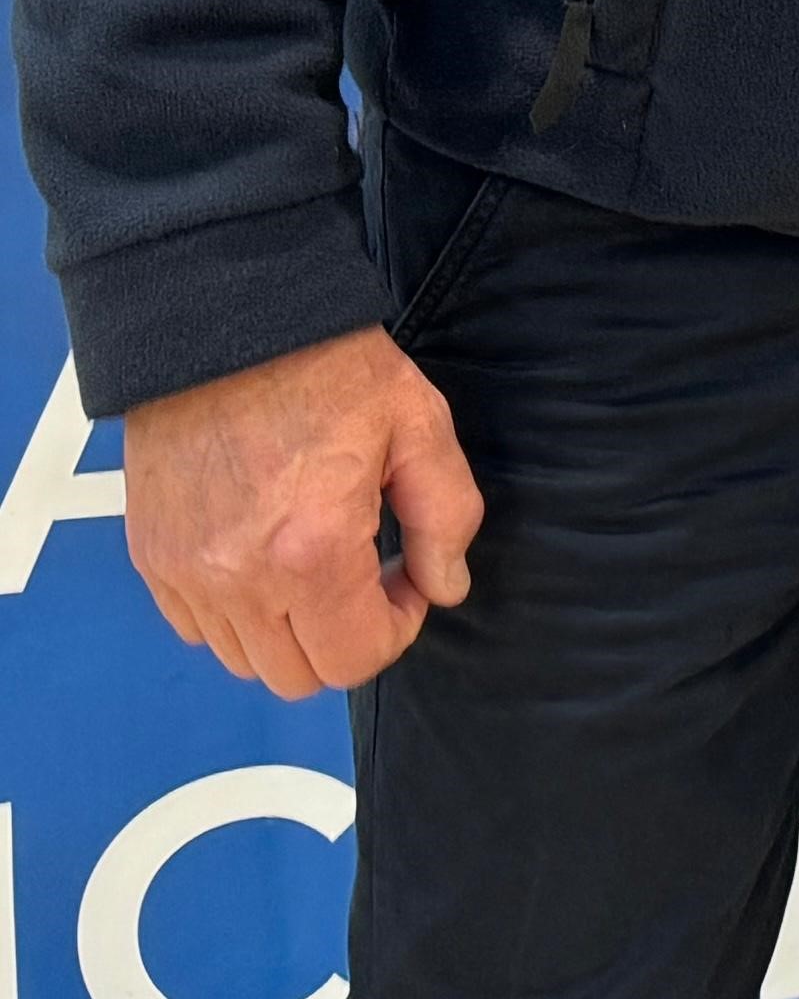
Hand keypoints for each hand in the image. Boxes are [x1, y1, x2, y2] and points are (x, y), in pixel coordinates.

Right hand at [120, 326, 483, 698]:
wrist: (227, 323)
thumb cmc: (329, 368)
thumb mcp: (420, 426)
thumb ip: (446, 517)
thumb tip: (445, 588)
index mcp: (312, 552)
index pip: (357, 660)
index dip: (398, 628)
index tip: (407, 580)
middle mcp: (239, 580)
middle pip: (299, 675)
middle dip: (347, 637)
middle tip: (369, 574)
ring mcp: (185, 574)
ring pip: (245, 660)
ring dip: (291, 631)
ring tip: (318, 563)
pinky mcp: (152, 558)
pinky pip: (197, 628)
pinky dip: (237, 613)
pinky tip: (267, 556)